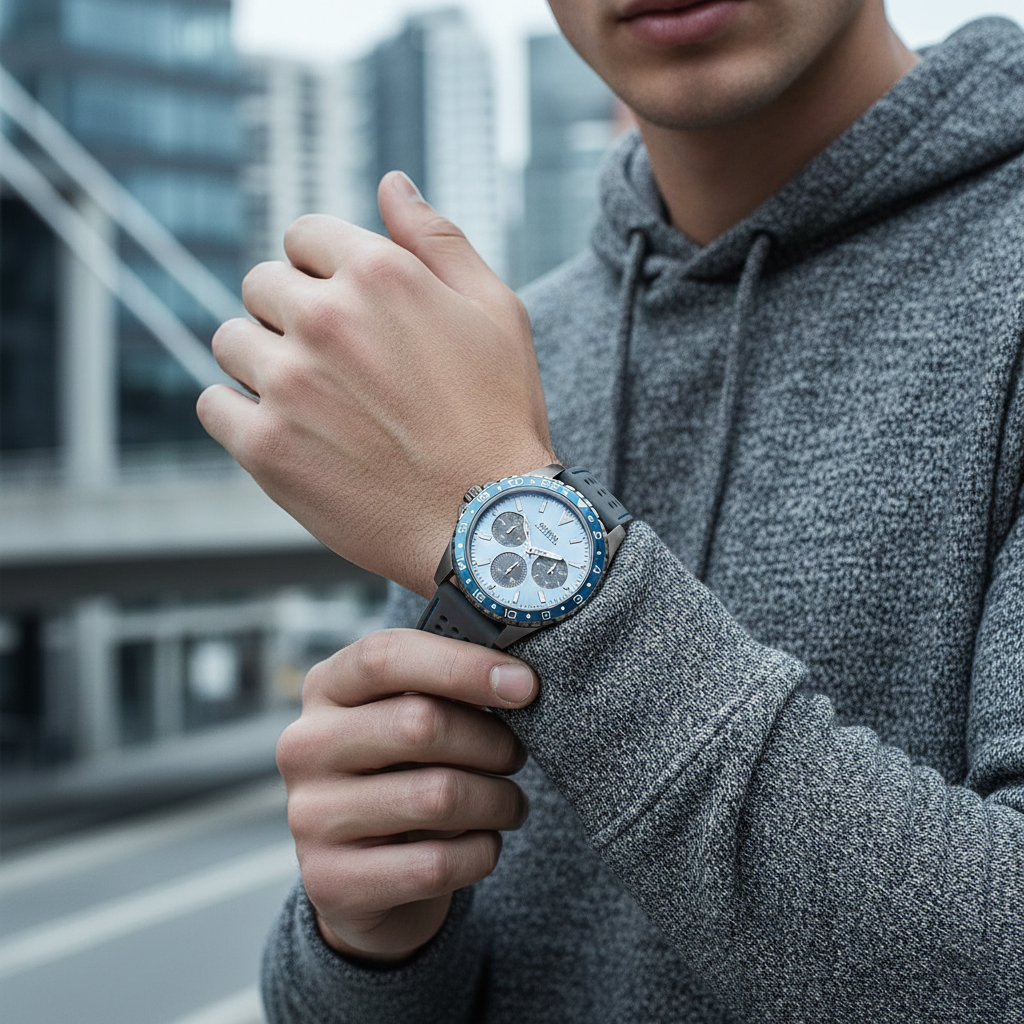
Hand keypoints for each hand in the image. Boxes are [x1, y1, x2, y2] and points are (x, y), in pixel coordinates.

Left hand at [197, 172, 555, 597]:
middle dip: (291, 313)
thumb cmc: (500, 417)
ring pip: (229, 340)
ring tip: (310, 399)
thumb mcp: (496, 311)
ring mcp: (288, 384)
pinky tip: (285, 430)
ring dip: (261, 360)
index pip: (302, 235)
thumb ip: (437, 239)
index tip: (345, 308)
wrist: (488, 524)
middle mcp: (325, 318)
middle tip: (335, 362)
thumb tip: (390, 182)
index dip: (323, 269)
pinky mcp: (265, 447)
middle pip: (261, 285)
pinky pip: (214, 404)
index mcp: (379, 274)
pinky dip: (238, 413)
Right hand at [275, 628, 536, 963]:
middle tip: (515, 755)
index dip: (462, 665)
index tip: (524, 684)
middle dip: (491, 741)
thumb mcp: (407, 720)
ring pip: (437, 797)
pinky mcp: (331, 882)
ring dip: (497, 800)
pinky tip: (482, 845)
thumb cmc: (402, 776)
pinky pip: (435, 864)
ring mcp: (310, 817)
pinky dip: (480, 853)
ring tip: (509, 803)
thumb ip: (444, 690)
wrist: (362, 879)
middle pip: (421, 724)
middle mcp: (305, 747)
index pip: (386, 657)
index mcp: (326, 689)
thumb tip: (515, 680)